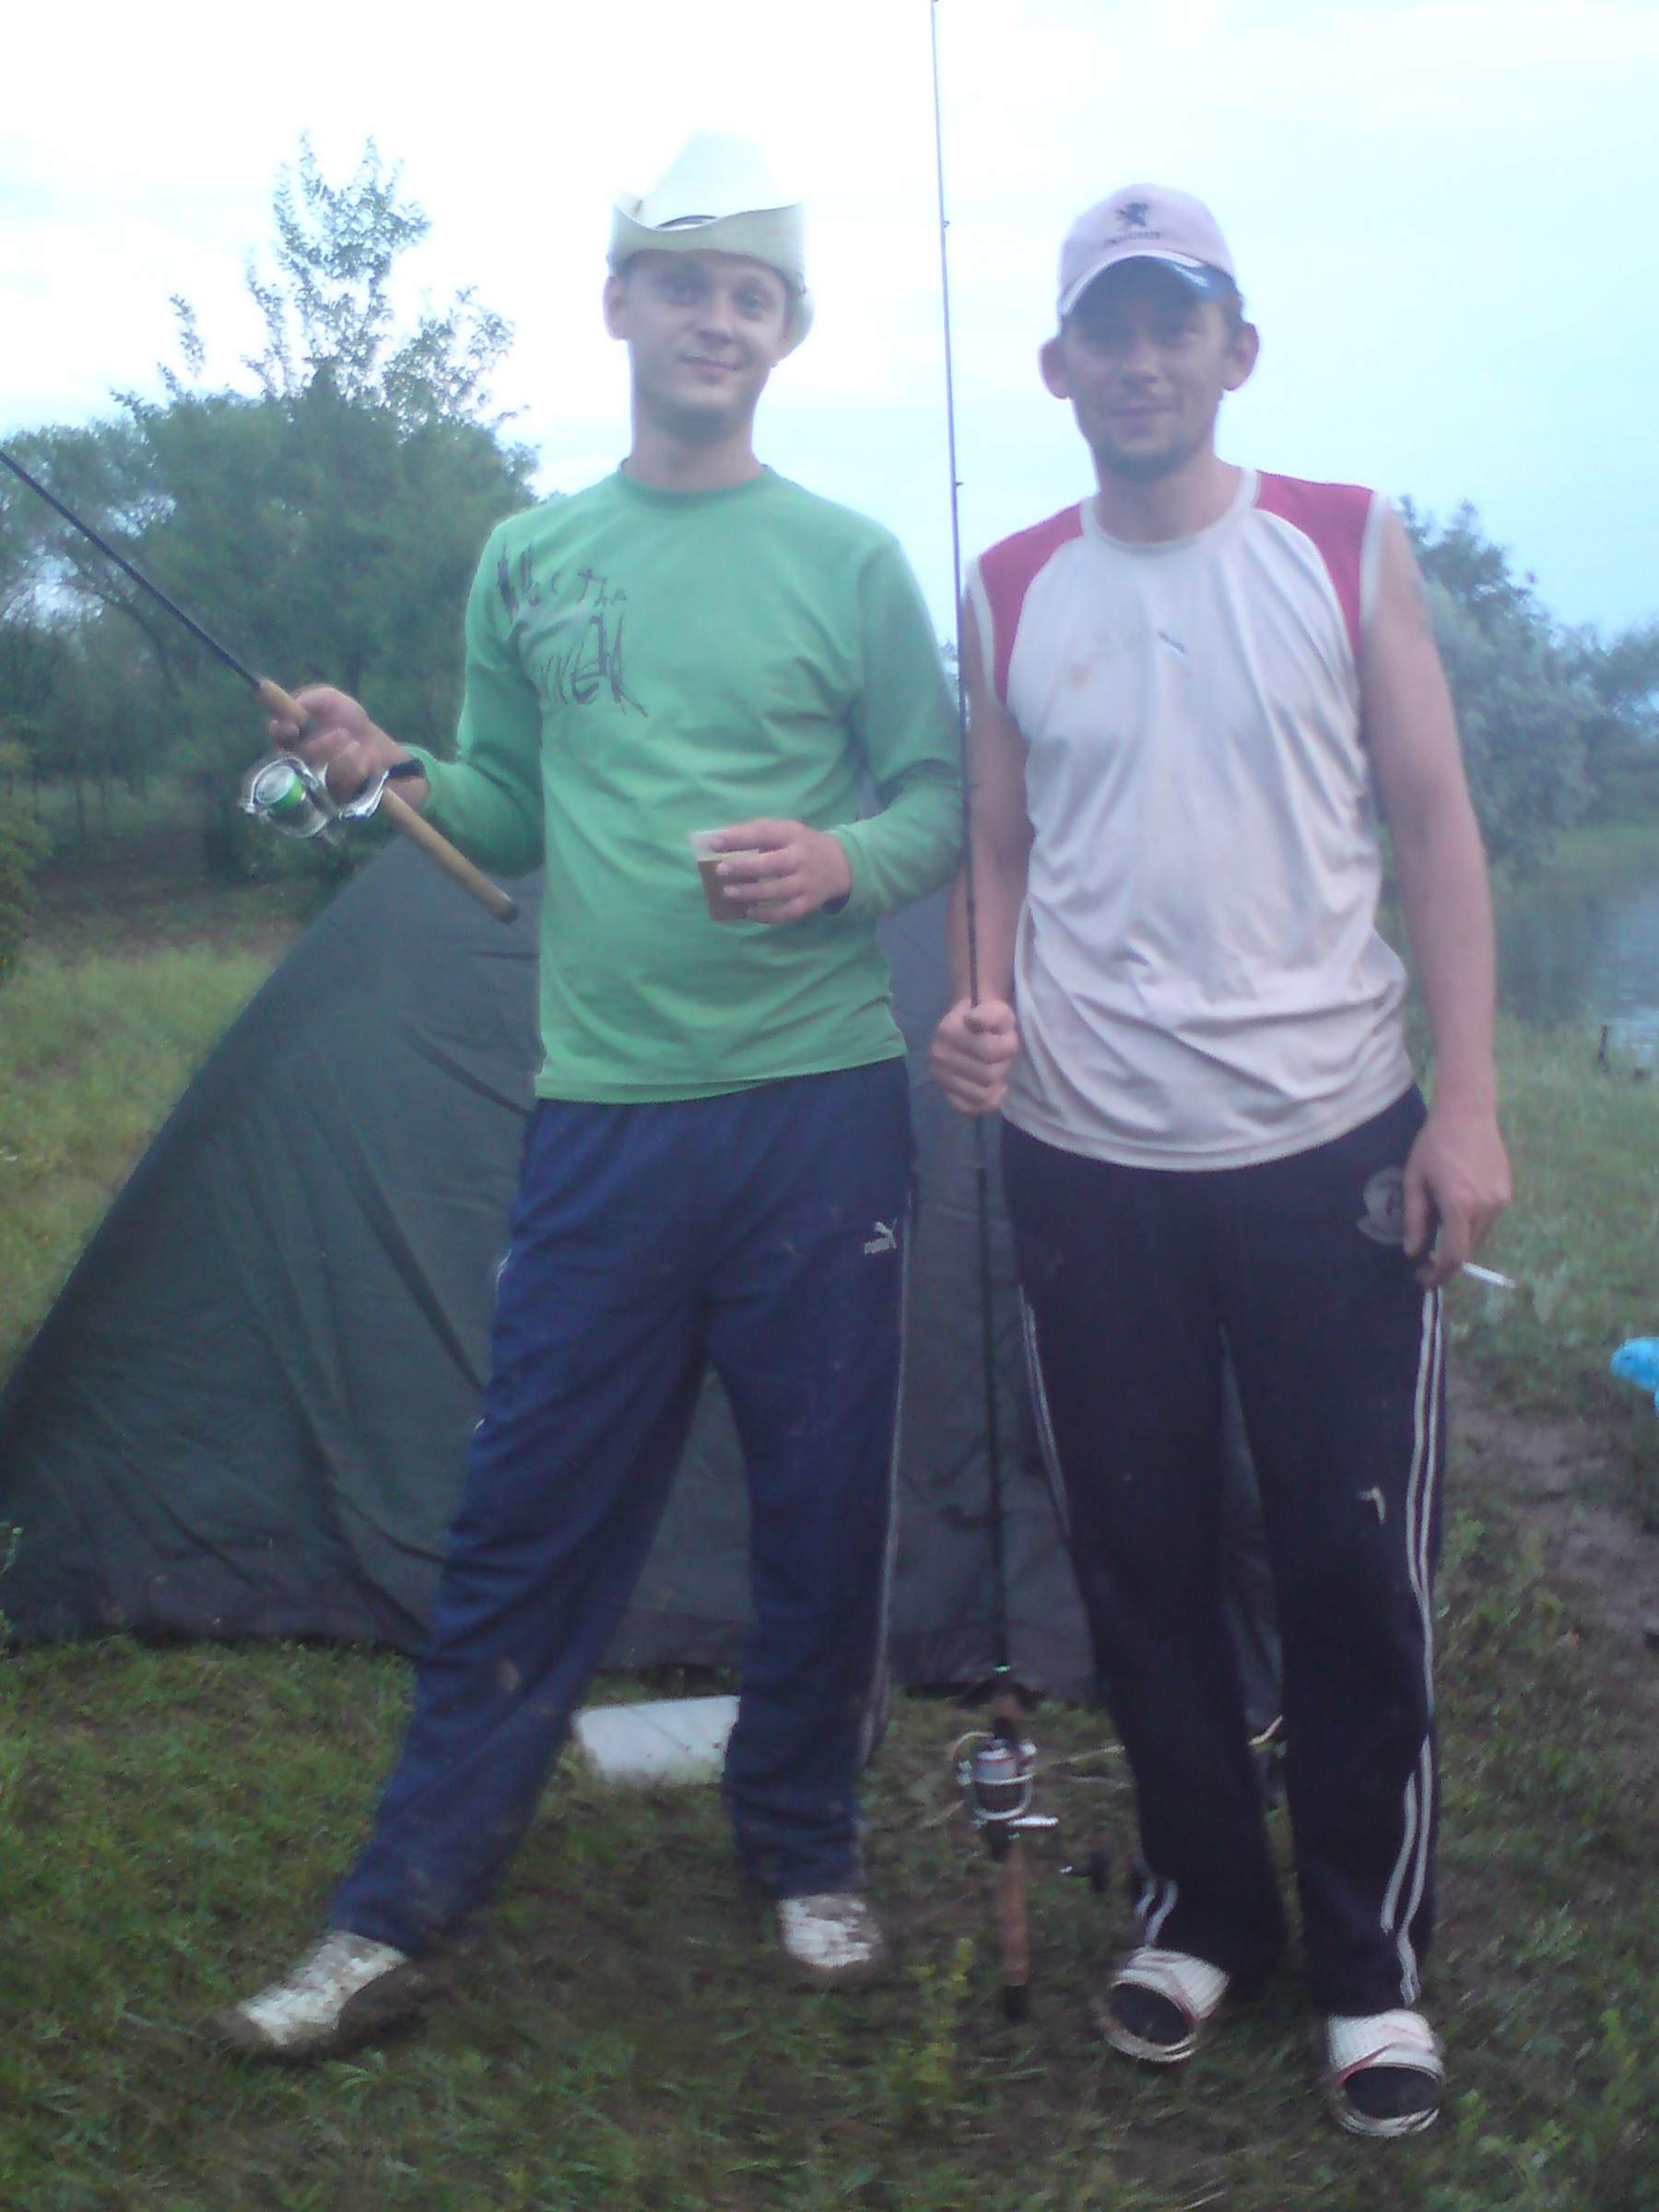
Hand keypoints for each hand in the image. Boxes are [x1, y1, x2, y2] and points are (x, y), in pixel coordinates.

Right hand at [268, 684, 420, 804]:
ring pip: (319, 775)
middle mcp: (297, 758)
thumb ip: (312, 699)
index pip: (277, 734)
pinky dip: (354, 771)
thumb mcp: (330, 700)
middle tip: (343, 734)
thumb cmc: (346, 719)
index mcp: (293, 734)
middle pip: (298, 758)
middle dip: (321, 746)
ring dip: (342, 758)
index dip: (282, 731)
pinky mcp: (331, 796)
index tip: (294, 727)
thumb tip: (294, 706)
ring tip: (357, 746)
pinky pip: (339, 789)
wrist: (374, 744)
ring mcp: (313, 779)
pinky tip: (364, 761)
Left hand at [707, 819, 852, 923]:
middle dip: (745, 867)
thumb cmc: (799, 845)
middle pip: (772, 864)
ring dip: (751, 893)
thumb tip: (720, 841)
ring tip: (728, 893)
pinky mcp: (809, 903)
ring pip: (778, 890)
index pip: (764, 833)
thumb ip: (756, 833)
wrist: (838, 864)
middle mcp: (802, 858)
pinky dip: (767, 915)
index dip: (739, 838)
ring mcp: (807, 882)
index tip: (715, 842)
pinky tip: (748, 913)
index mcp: (792, 834)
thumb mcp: (784, 831)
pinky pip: (787, 913)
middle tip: (721, 870)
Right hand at [931, 996, 1020, 1115]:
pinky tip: (992, 1089)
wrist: (968, 1027)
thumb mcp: (997, 1011)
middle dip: (1003, 1065)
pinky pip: (969, 1109)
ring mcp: (940, 1077)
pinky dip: (986, 1103)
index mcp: (948, 1031)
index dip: (1007, 1046)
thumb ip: (991, 1014)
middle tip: (1001, 1056)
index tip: (1002, 1036)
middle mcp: (938, 1055)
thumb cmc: (987, 1020)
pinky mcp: (946, 1094)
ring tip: (995, 1070)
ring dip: (996, 1084)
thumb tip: (974, 1021)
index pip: (990, 1051)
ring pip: (981, 1094)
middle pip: (989, 1075)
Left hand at [1402, 1100, 1511, 1287]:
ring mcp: (1500, 1201)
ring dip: (1460, 1243)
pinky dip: (1471, 1226)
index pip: (1454, 1256)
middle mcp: (1485, 1208)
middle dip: (1447, 1262)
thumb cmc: (1434, 1144)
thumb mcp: (1415, 1180)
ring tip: (1439, 1233)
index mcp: (1459, 1205)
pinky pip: (1488, 1221)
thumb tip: (1413, 1251)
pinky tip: (1456, 1211)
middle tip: (1426, 1263)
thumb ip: (1414, 1218)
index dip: (1438, 1274)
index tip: (1423, 1279)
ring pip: (1480, 1237)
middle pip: (1469, 1251)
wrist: (1468, 1114)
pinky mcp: (1506, 1193)